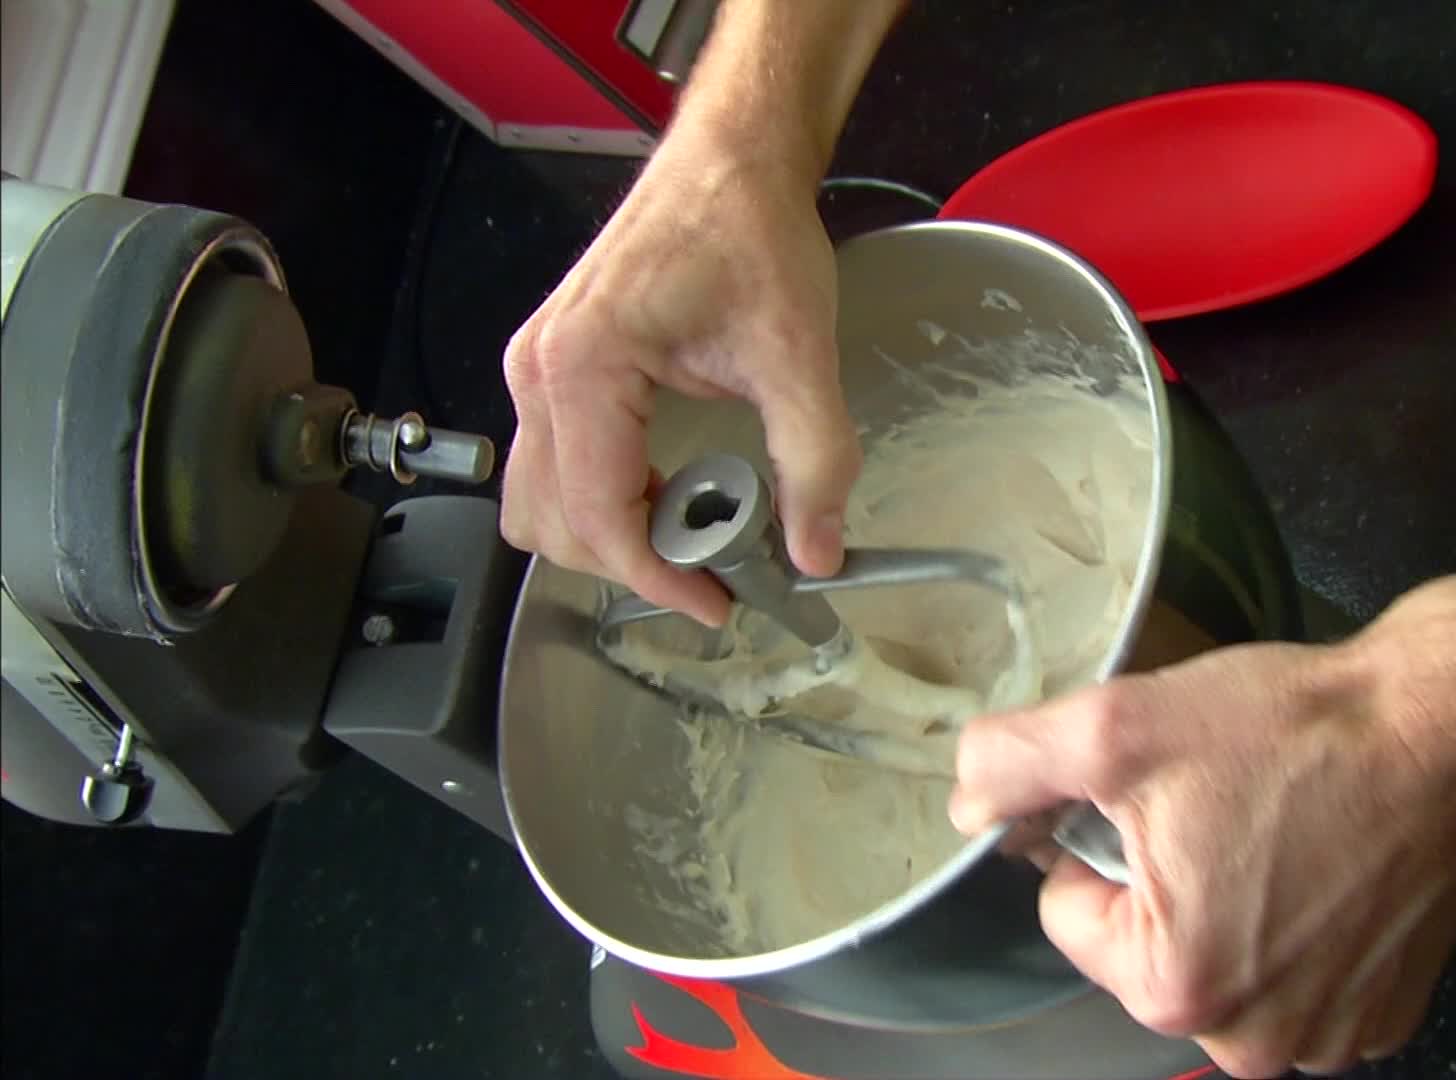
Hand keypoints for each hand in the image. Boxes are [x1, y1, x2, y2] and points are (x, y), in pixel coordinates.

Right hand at [499, 129, 859, 625]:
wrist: (730, 162)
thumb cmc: (751, 232)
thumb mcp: (797, 353)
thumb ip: (814, 461)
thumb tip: (816, 553)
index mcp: (583, 366)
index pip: (598, 514)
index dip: (656, 578)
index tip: (716, 606)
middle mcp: (540, 370)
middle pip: (550, 522)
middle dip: (628, 563)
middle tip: (713, 572)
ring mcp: (539, 368)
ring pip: (541, 501)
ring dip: (612, 537)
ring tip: (697, 533)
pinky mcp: (556, 368)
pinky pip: (557, 465)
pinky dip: (608, 501)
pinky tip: (676, 494)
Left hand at [948, 576, 1455, 1076]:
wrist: (1440, 723)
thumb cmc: (1290, 731)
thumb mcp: (1118, 724)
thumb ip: (1011, 764)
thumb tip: (966, 803)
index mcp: (1175, 988)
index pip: (1070, 915)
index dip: (1098, 842)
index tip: (1158, 796)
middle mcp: (1254, 1040)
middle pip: (1147, 949)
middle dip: (1165, 877)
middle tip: (1219, 804)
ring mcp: (1330, 1037)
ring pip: (1222, 963)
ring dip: (1232, 903)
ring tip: (1276, 827)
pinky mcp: (1385, 1013)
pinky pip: (1299, 977)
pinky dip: (1299, 927)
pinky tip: (1324, 860)